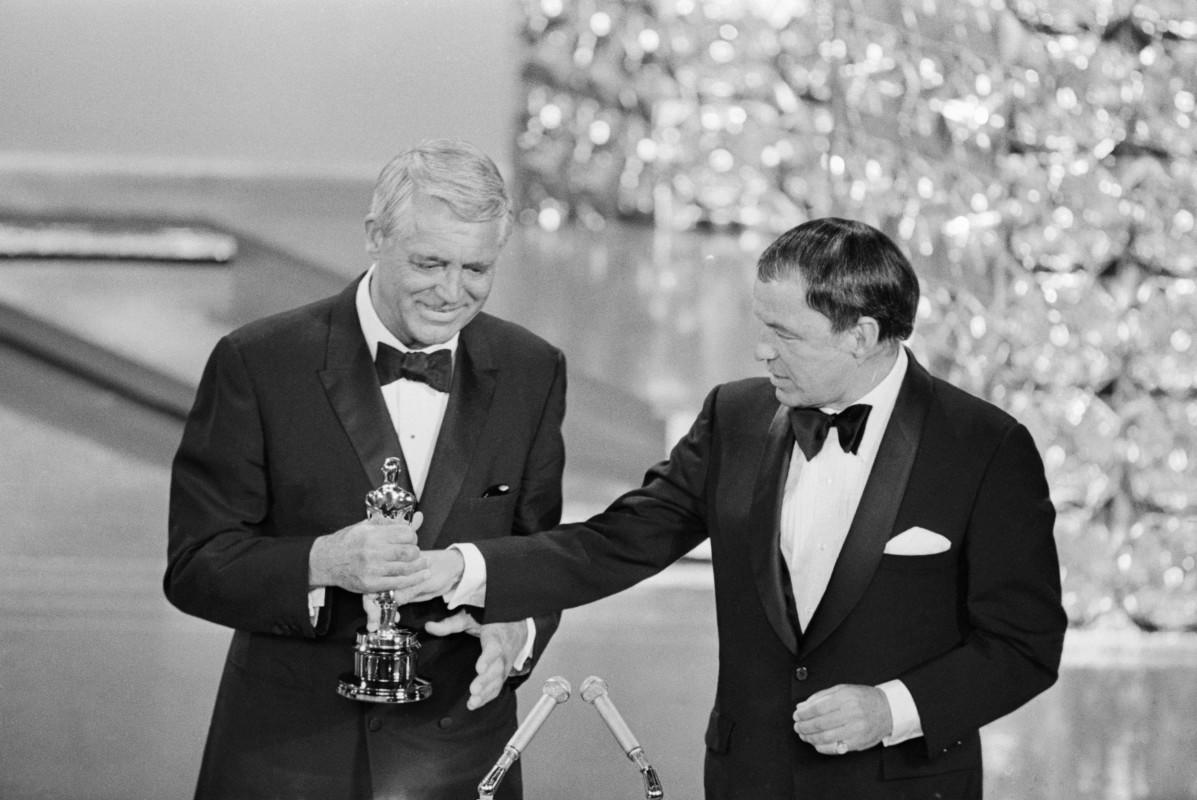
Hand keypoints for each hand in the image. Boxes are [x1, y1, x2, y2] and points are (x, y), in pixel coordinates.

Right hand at [309, 511, 426, 593]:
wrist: (326, 561)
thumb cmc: (347, 541)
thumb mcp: (366, 526)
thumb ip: (391, 523)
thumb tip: (417, 518)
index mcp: (372, 534)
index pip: (405, 534)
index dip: (413, 536)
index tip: (412, 538)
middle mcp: (372, 551)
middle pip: (408, 552)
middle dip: (416, 551)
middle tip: (416, 552)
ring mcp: (371, 569)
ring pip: (405, 568)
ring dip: (419, 566)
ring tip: (425, 564)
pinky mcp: (370, 584)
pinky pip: (397, 583)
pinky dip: (413, 580)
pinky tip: (421, 576)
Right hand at [363, 547, 466, 631]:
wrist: (455, 569)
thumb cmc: (441, 568)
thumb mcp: (426, 581)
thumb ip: (409, 590)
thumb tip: (393, 601)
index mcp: (396, 566)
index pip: (376, 583)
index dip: (371, 600)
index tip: (372, 616)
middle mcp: (394, 575)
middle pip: (374, 592)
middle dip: (372, 609)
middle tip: (373, 625)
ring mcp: (398, 584)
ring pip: (382, 599)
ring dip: (379, 613)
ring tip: (379, 625)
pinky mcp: (404, 592)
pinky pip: (392, 602)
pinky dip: (390, 611)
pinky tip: (395, 618)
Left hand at [424, 610, 528, 709]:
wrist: (516, 627)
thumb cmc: (493, 622)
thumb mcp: (471, 618)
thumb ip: (451, 624)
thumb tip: (430, 627)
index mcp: (495, 637)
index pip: (494, 648)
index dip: (488, 659)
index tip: (479, 668)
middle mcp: (503, 653)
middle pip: (496, 669)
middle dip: (485, 681)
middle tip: (474, 690)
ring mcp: (505, 665)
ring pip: (498, 680)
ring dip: (486, 693)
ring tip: (473, 701)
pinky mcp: (503, 673)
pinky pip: (498, 687)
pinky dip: (488, 697)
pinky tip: (475, 704)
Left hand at [793, 684, 891, 754]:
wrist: (888, 710)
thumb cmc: (864, 699)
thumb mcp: (843, 689)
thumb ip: (821, 696)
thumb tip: (803, 706)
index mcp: (846, 698)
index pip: (817, 708)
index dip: (804, 713)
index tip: (797, 715)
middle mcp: (851, 714)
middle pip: (820, 724)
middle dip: (804, 726)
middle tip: (797, 726)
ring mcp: (855, 730)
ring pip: (826, 737)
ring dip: (810, 737)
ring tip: (803, 734)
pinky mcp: (858, 743)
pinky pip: (835, 748)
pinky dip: (822, 747)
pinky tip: (816, 743)